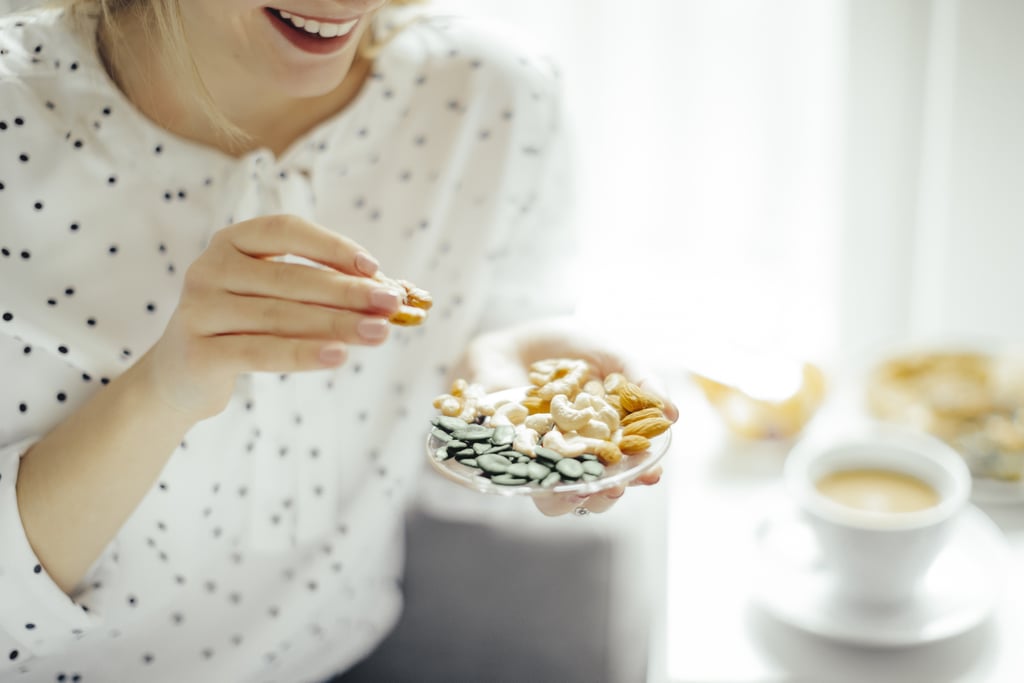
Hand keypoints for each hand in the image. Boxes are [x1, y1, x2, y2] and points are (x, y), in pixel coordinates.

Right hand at [138, 214, 403, 420]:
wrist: (182, 375)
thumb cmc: (245, 327)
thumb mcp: (276, 298)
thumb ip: (322, 289)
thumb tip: (390, 292)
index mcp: (230, 242)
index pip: (285, 230)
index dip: (331, 246)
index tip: (373, 267)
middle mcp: (209, 268)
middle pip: (291, 278)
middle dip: (348, 292)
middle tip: (392, 304)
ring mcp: (199, 310)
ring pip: (281, 316)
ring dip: (338, 325)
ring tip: (379, 333)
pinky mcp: (198, 352)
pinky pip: (260, 352)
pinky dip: (303, 354)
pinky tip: (339, 357)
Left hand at [454, 316, 676, 515]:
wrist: (516, 339)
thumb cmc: (570, 348)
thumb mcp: (611, 355)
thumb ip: (639, 380)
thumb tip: (673, 413)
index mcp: (607, 438)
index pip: (627, 465)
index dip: (640, 474)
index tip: (650, 474)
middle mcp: (576, 455)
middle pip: (594, 490)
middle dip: (606, 494)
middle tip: (613, 486)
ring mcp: (541, 458)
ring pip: (555, 497)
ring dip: (568, 498)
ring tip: (578, 489)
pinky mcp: (507, 455)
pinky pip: (517, 476)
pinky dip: (527, 480)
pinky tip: (537, 472)